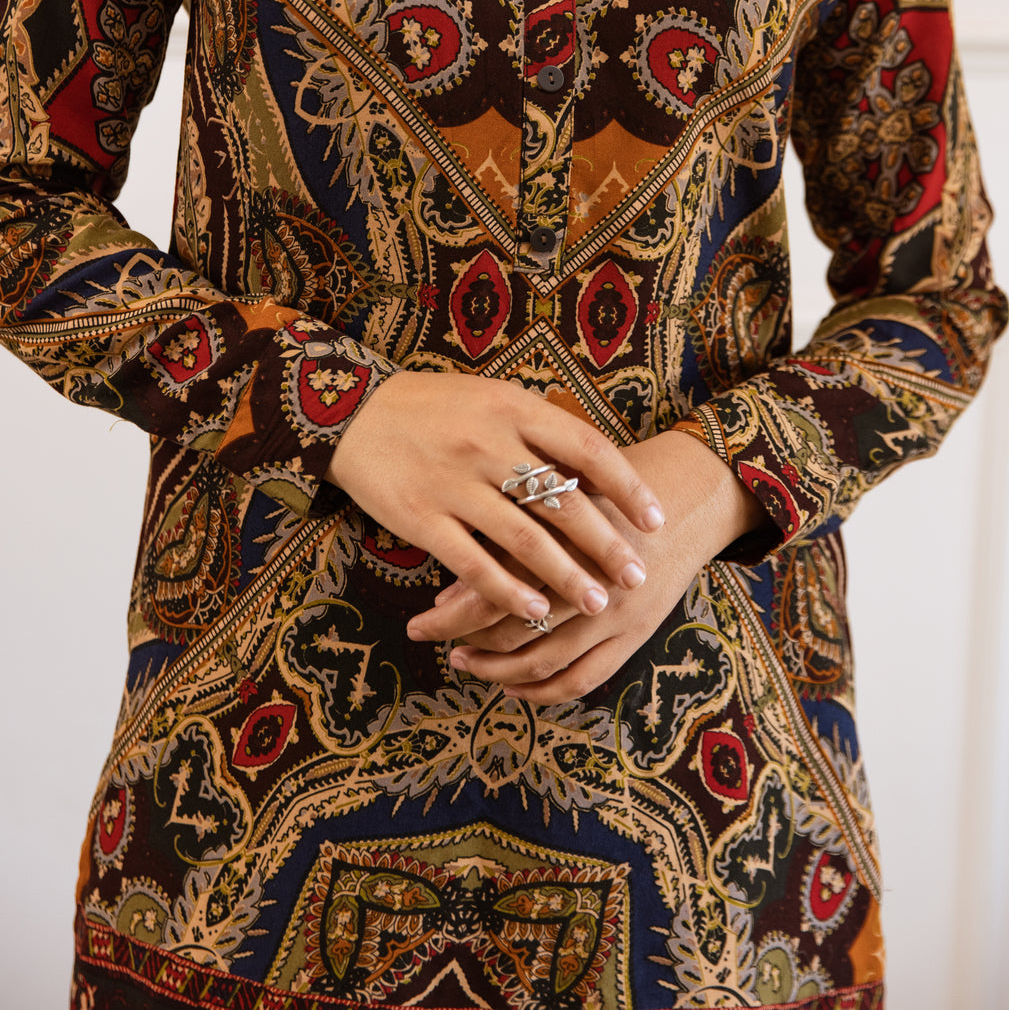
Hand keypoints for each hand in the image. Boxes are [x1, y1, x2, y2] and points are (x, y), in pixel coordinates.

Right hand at [325, 370, 665, 625]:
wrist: (354, 412)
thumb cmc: (434, 407)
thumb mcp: (491, 398)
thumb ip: (538, 429)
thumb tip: (594, 468)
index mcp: (513, 408)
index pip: (586, 448)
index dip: (627, 486)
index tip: (655, 519)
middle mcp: (488, 444)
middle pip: (562, 501)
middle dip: (606, 544)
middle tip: (636, 576)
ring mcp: (454, 483)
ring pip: (524, 539)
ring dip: (566, 576)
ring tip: (596, 603)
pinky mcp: (421, 517)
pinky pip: (473, 562)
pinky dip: (509, 590)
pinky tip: (535, 611)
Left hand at [406, 430, 764, 702]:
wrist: (694, 494)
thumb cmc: (614, 484)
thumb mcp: (559, 494)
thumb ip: (509, 534)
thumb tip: (449, 589)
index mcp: (561, 541)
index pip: (493, 591)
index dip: (450, 614)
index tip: (419, 621)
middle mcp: (587, 583)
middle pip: (512, 630)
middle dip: (465, 642)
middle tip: (430, 641)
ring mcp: (615, 615)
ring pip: (543, 662)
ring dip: (498, 672)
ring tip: (466, 663)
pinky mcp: (636, 635)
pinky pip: (583, 679)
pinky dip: (544, 692)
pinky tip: (515, 686)